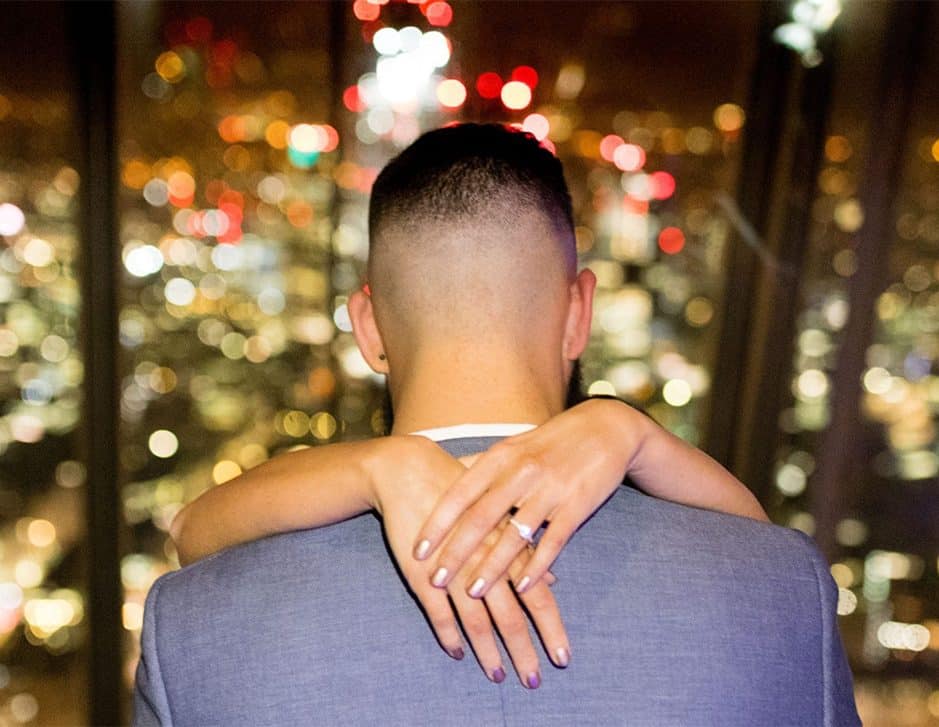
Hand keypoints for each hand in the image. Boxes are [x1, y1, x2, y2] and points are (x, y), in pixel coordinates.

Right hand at [366, 435, 569, 685]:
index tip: (563, 657)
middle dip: (524, 652)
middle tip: (534, 680)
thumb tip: (554, 578)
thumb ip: (527, 550)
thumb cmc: (463, 492)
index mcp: (508, 548)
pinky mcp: (423, 575)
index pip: (538, 596)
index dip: (551, 628)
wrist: (412, 472)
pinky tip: (457, 653)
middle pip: (511, 616)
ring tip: (498, 674)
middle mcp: (486, 563)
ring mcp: (454, 572)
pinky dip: (450, 636)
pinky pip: (439, 616)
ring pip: (477, 622)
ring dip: (488, 652)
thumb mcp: (502, 517)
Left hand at [413, 398, 641, 598]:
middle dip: (456, 552)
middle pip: (481, 518)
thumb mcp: (513, 446)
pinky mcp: (577, 505)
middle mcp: (521, 472)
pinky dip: (536, 566)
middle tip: (435, 580)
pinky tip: (522, 587)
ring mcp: (549, 489)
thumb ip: (481, 465)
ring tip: (472, 592)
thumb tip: (445, 475)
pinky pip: (553, 541)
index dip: (437, 524)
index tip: (418, 551)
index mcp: (500, 458)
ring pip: (514, 535)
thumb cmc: (551, 441)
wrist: (605, 427)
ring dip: (491, 567)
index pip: (460, 494)